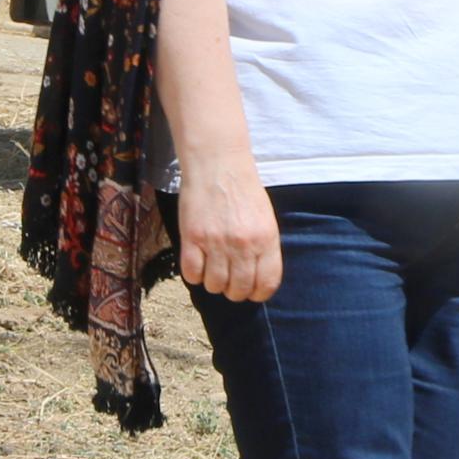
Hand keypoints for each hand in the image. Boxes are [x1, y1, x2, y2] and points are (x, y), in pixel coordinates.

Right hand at [172, 158, 281, 301]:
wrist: (218, 164)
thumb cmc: (243, 190)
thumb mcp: (265, 219)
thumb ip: (264, 248)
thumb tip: (257, 279)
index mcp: (266, 239)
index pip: (267, 284)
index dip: (258, 294)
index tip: (251, 291)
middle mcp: (243, 245)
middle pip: (239, 290)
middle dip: (234, 291)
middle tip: (229, 280)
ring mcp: (216, 242)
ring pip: (214, 286)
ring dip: (213, 283)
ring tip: (212, 269)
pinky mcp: (192, 238)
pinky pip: (192, 274)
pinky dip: (194, 275)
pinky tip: (197, 263)